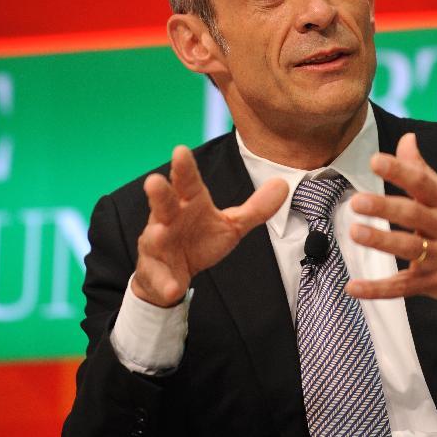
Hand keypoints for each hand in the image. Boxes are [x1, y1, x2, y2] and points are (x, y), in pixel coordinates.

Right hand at [133, 145, 287, 306]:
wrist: (172, 276)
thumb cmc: (200, 241)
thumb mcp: (232, 224)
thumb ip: (256, 208)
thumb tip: (283, 184)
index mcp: (189, 204)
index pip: (187, 183)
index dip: (184, 168)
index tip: (180, 150)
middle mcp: (168, 220)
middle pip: (163, 203)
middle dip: (159, 193)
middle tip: (153, 181)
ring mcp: (159, 245)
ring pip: (154, 238)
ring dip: (156, 235)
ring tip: (160, 232)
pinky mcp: (156, 272)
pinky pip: (161, 278)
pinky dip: (167, 282)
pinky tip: (174, 286)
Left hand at [345, 133, 436, 307]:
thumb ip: (421, 170)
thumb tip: (407, 138)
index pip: (423, 183)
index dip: (399, 171)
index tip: (376, 161)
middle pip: (414, 214)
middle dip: (385, 207)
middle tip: (357, 201)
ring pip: (409, 248)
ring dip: (382, 241)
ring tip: (356, 232)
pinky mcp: (432, 282)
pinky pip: (403, 286)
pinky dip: (378, 289)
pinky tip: (354, 287)